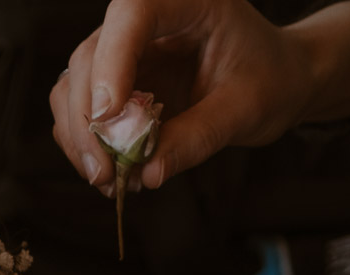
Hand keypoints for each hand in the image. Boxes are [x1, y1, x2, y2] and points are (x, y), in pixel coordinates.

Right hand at [52, 0, 349, 193]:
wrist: (276, 79)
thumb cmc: (271, 79)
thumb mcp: (246, 109)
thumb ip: (198, 136)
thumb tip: (147, 173)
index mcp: (186, 2)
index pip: (132, 14)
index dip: (112, 64)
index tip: (110, 120)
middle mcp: (144, 19)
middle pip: (89, 58)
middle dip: (88, 122)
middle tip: (106, 175)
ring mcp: (121, 50)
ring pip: (72, 87)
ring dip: (80, 139)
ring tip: (111, 182)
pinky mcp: (112, 80)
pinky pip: (78, 111)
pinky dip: (86, 145)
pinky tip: (114, 174)